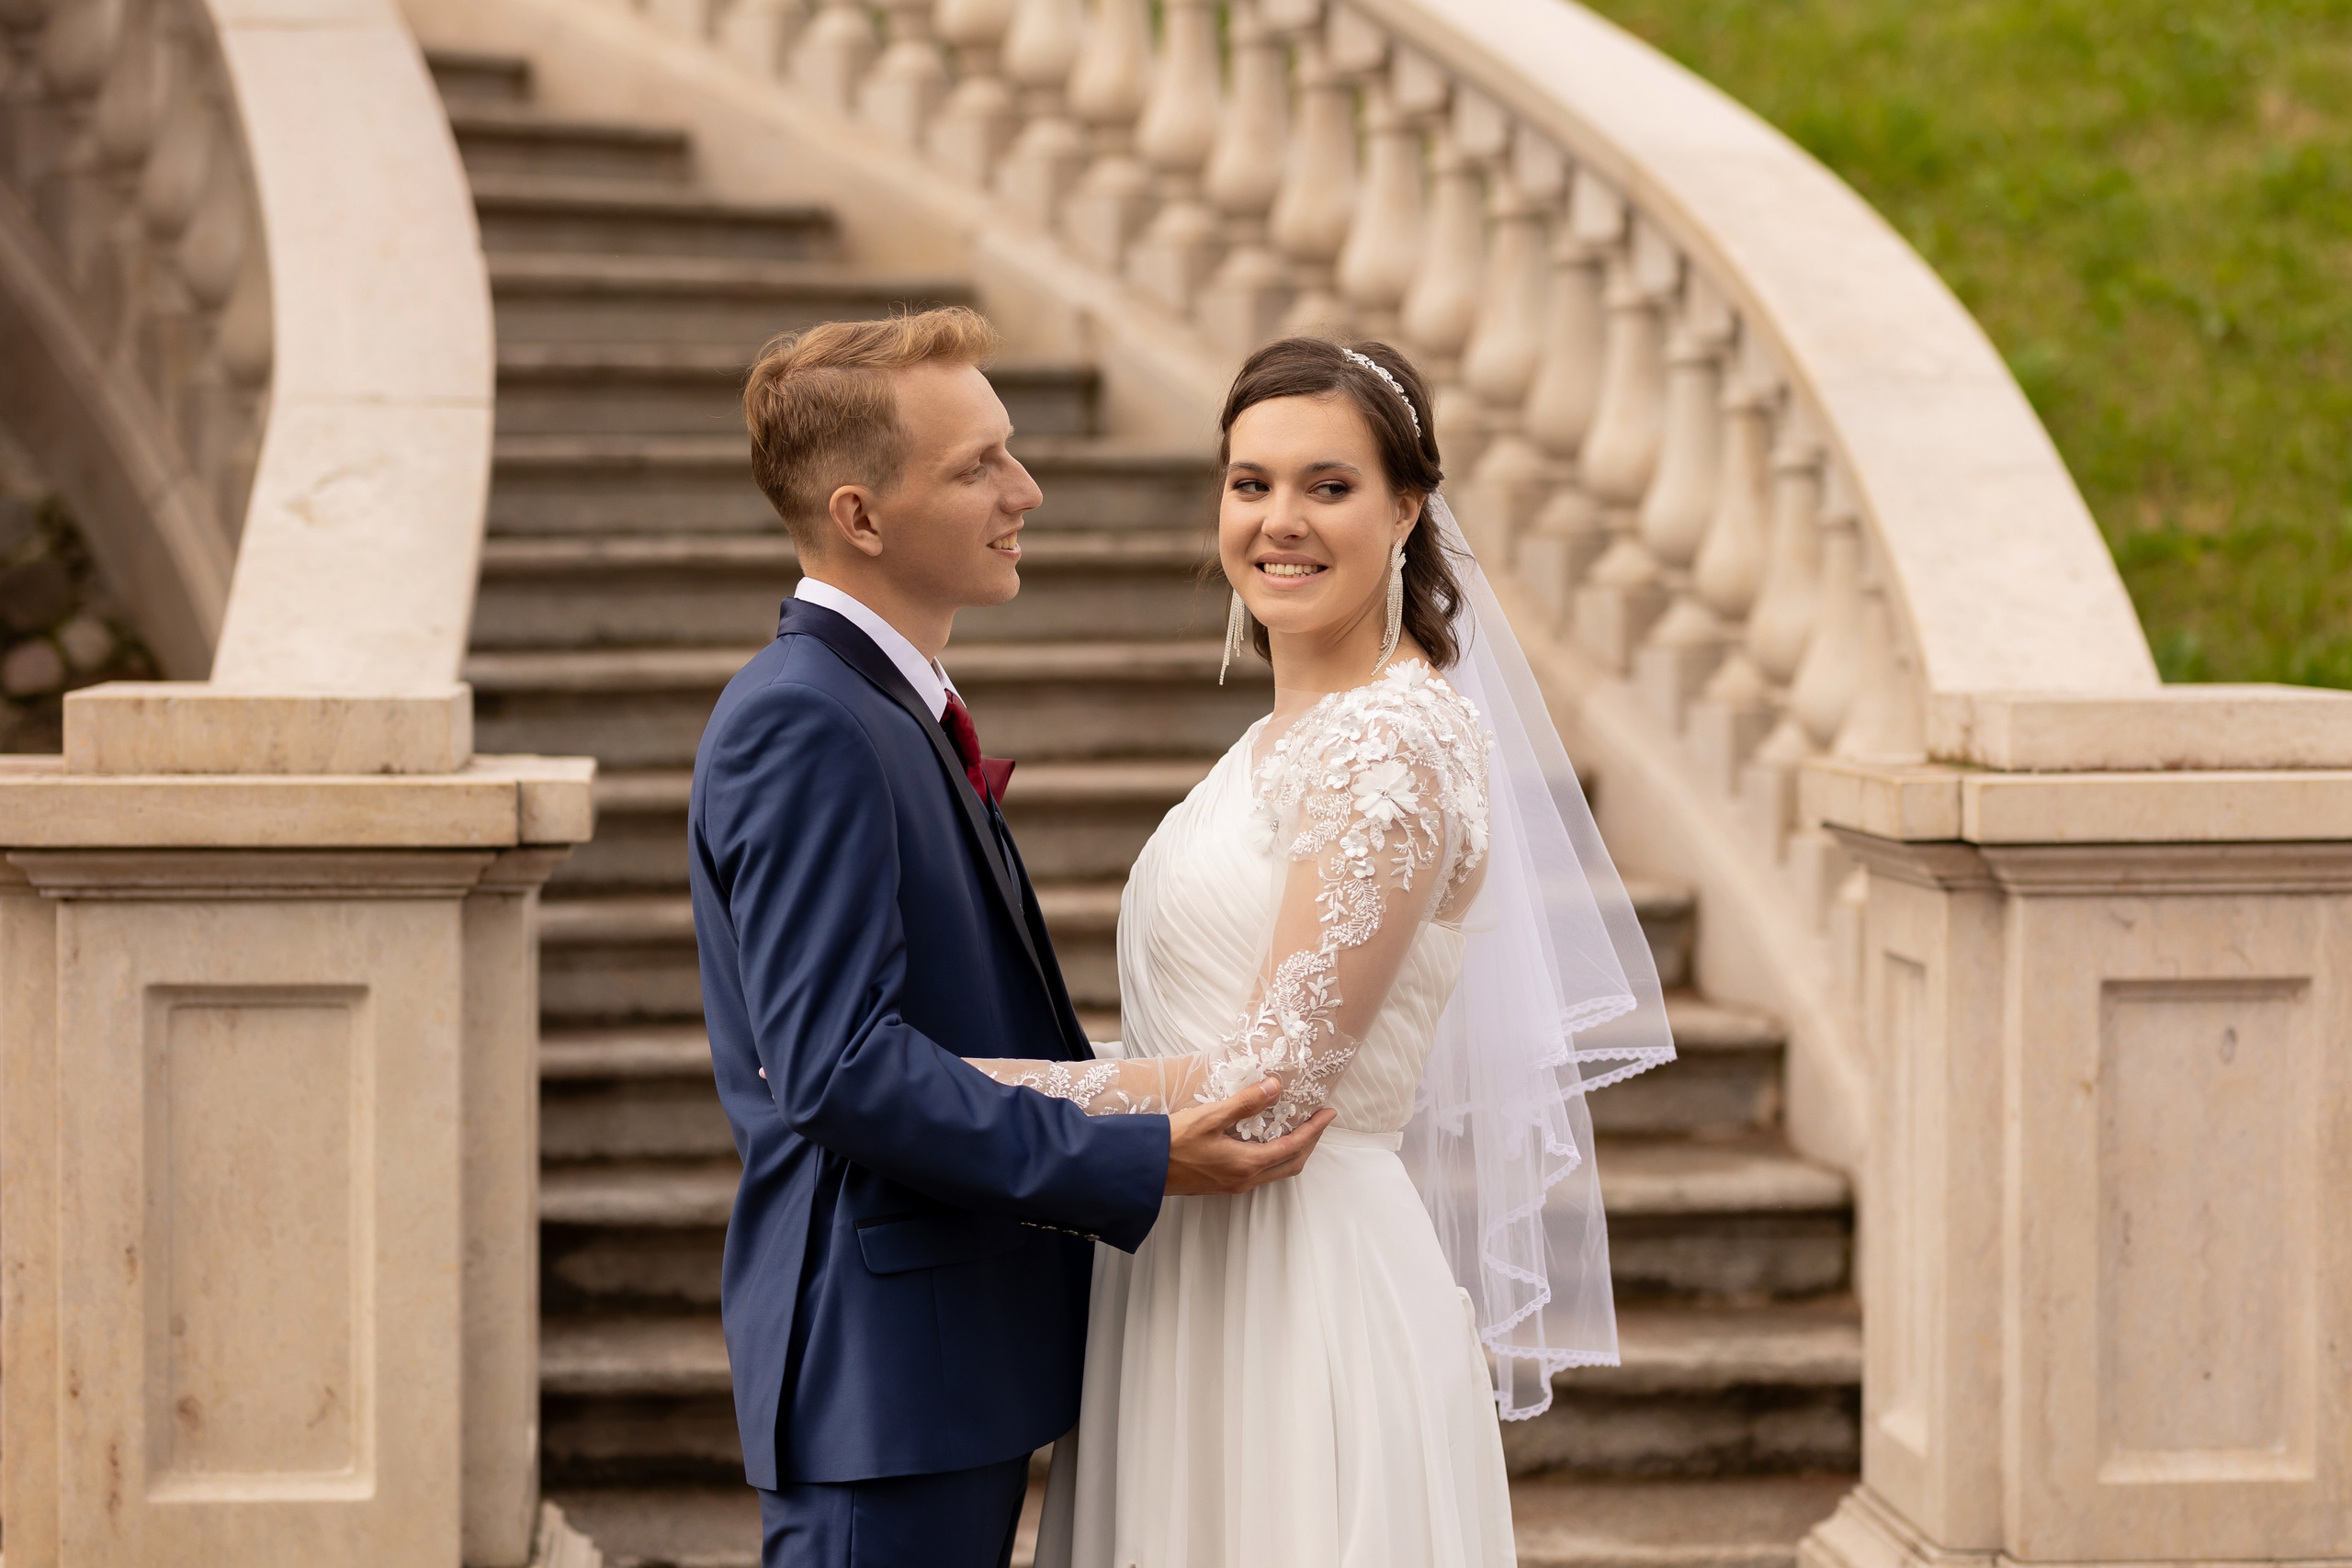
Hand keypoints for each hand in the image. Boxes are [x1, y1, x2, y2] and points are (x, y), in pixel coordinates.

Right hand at [1163, 1077, 1336, 1195]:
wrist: (1142, 1169)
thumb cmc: (1172, 1142)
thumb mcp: (1210, 1117)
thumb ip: (1245, 1103)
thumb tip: (1275, 1087)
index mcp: (1246, 1164)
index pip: (1293, 1147)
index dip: (1314, 1130)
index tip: (1328, 1113)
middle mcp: (1244, 1180)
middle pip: (1291, 1164)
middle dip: (1310, 1142)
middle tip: (1319, 1121)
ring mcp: (1233, 1185)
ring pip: (1277, 1171)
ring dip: (1293, 1151)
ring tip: (1300, 1128)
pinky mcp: (1222, 1184)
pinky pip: (1261, 1173)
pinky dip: (1275, 1156)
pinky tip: (1268, 1140)